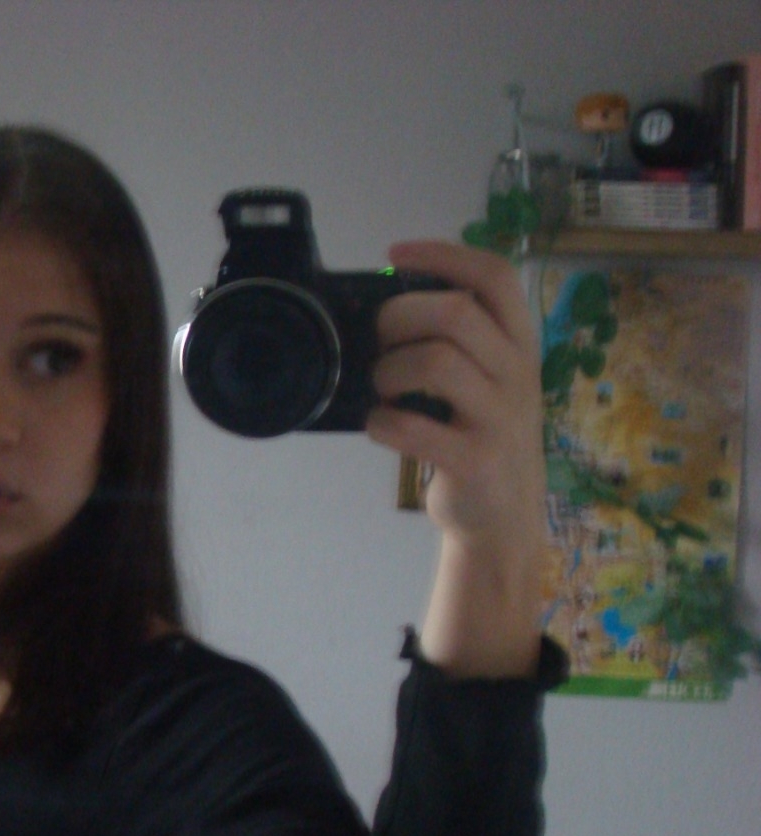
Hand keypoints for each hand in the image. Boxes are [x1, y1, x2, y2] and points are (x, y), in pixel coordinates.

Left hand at [367, 241, 545, 676]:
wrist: (502, 518)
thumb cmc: (480, 436)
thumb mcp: (488, 381)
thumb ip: (458, 341)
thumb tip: (386, 303)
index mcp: (519, 344)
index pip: (494, 277)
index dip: (443, 254)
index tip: (394, 254)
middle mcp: (518, 374)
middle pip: (455, 312)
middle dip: (399, 318)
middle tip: (380, 343)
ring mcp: (501, 418)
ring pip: (434, 362)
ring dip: (388, 371)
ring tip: (383, 389)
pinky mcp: (476, 460)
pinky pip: (413, 426)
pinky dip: (382, 422)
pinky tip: (381, 426)